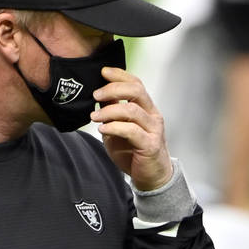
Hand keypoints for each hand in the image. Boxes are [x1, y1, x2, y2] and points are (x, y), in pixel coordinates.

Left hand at [91, 67, 172, 191]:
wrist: (151, 177)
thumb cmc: (134, 152)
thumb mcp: (118, 128)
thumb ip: (112, 112)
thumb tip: (99, 95)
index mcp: (146, 108)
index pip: (136, 83)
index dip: (120, 74)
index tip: (103, 72)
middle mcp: (152, 115)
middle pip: (136, 91)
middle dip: (113, 88)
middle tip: (96, 95)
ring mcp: (153, 129)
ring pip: (132, 110)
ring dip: (109, 111)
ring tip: (94, 117)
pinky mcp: (150, 145)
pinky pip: (131, 131)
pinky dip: (114, 127)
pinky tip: (103, 129)